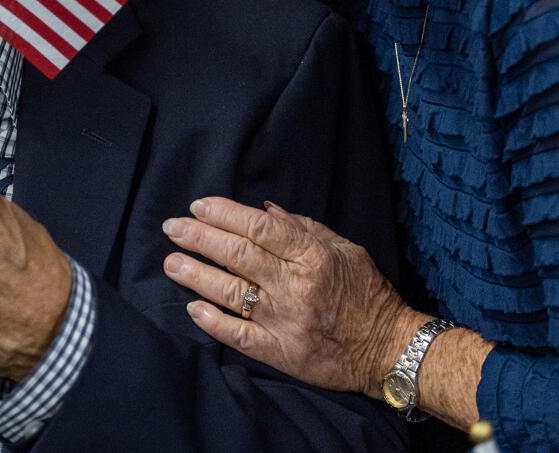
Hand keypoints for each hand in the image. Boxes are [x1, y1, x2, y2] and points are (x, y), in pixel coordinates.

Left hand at [163, 197, 419, 395]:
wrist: (388, 349)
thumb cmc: (367, 294)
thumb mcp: (345, 249)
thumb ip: (304, 228)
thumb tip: (265, 210)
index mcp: (312, 256)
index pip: (259, 227)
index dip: (224, 214)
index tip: (197, 206)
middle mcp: (295, 285)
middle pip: (237, 254)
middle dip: (199, 238)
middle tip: (172, 228)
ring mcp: (285, 320)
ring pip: (231, 292)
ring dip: (196, 275)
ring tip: (171, 263)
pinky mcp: (280, 352)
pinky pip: (238, 335)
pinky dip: (213, 321)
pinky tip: (192, 308)